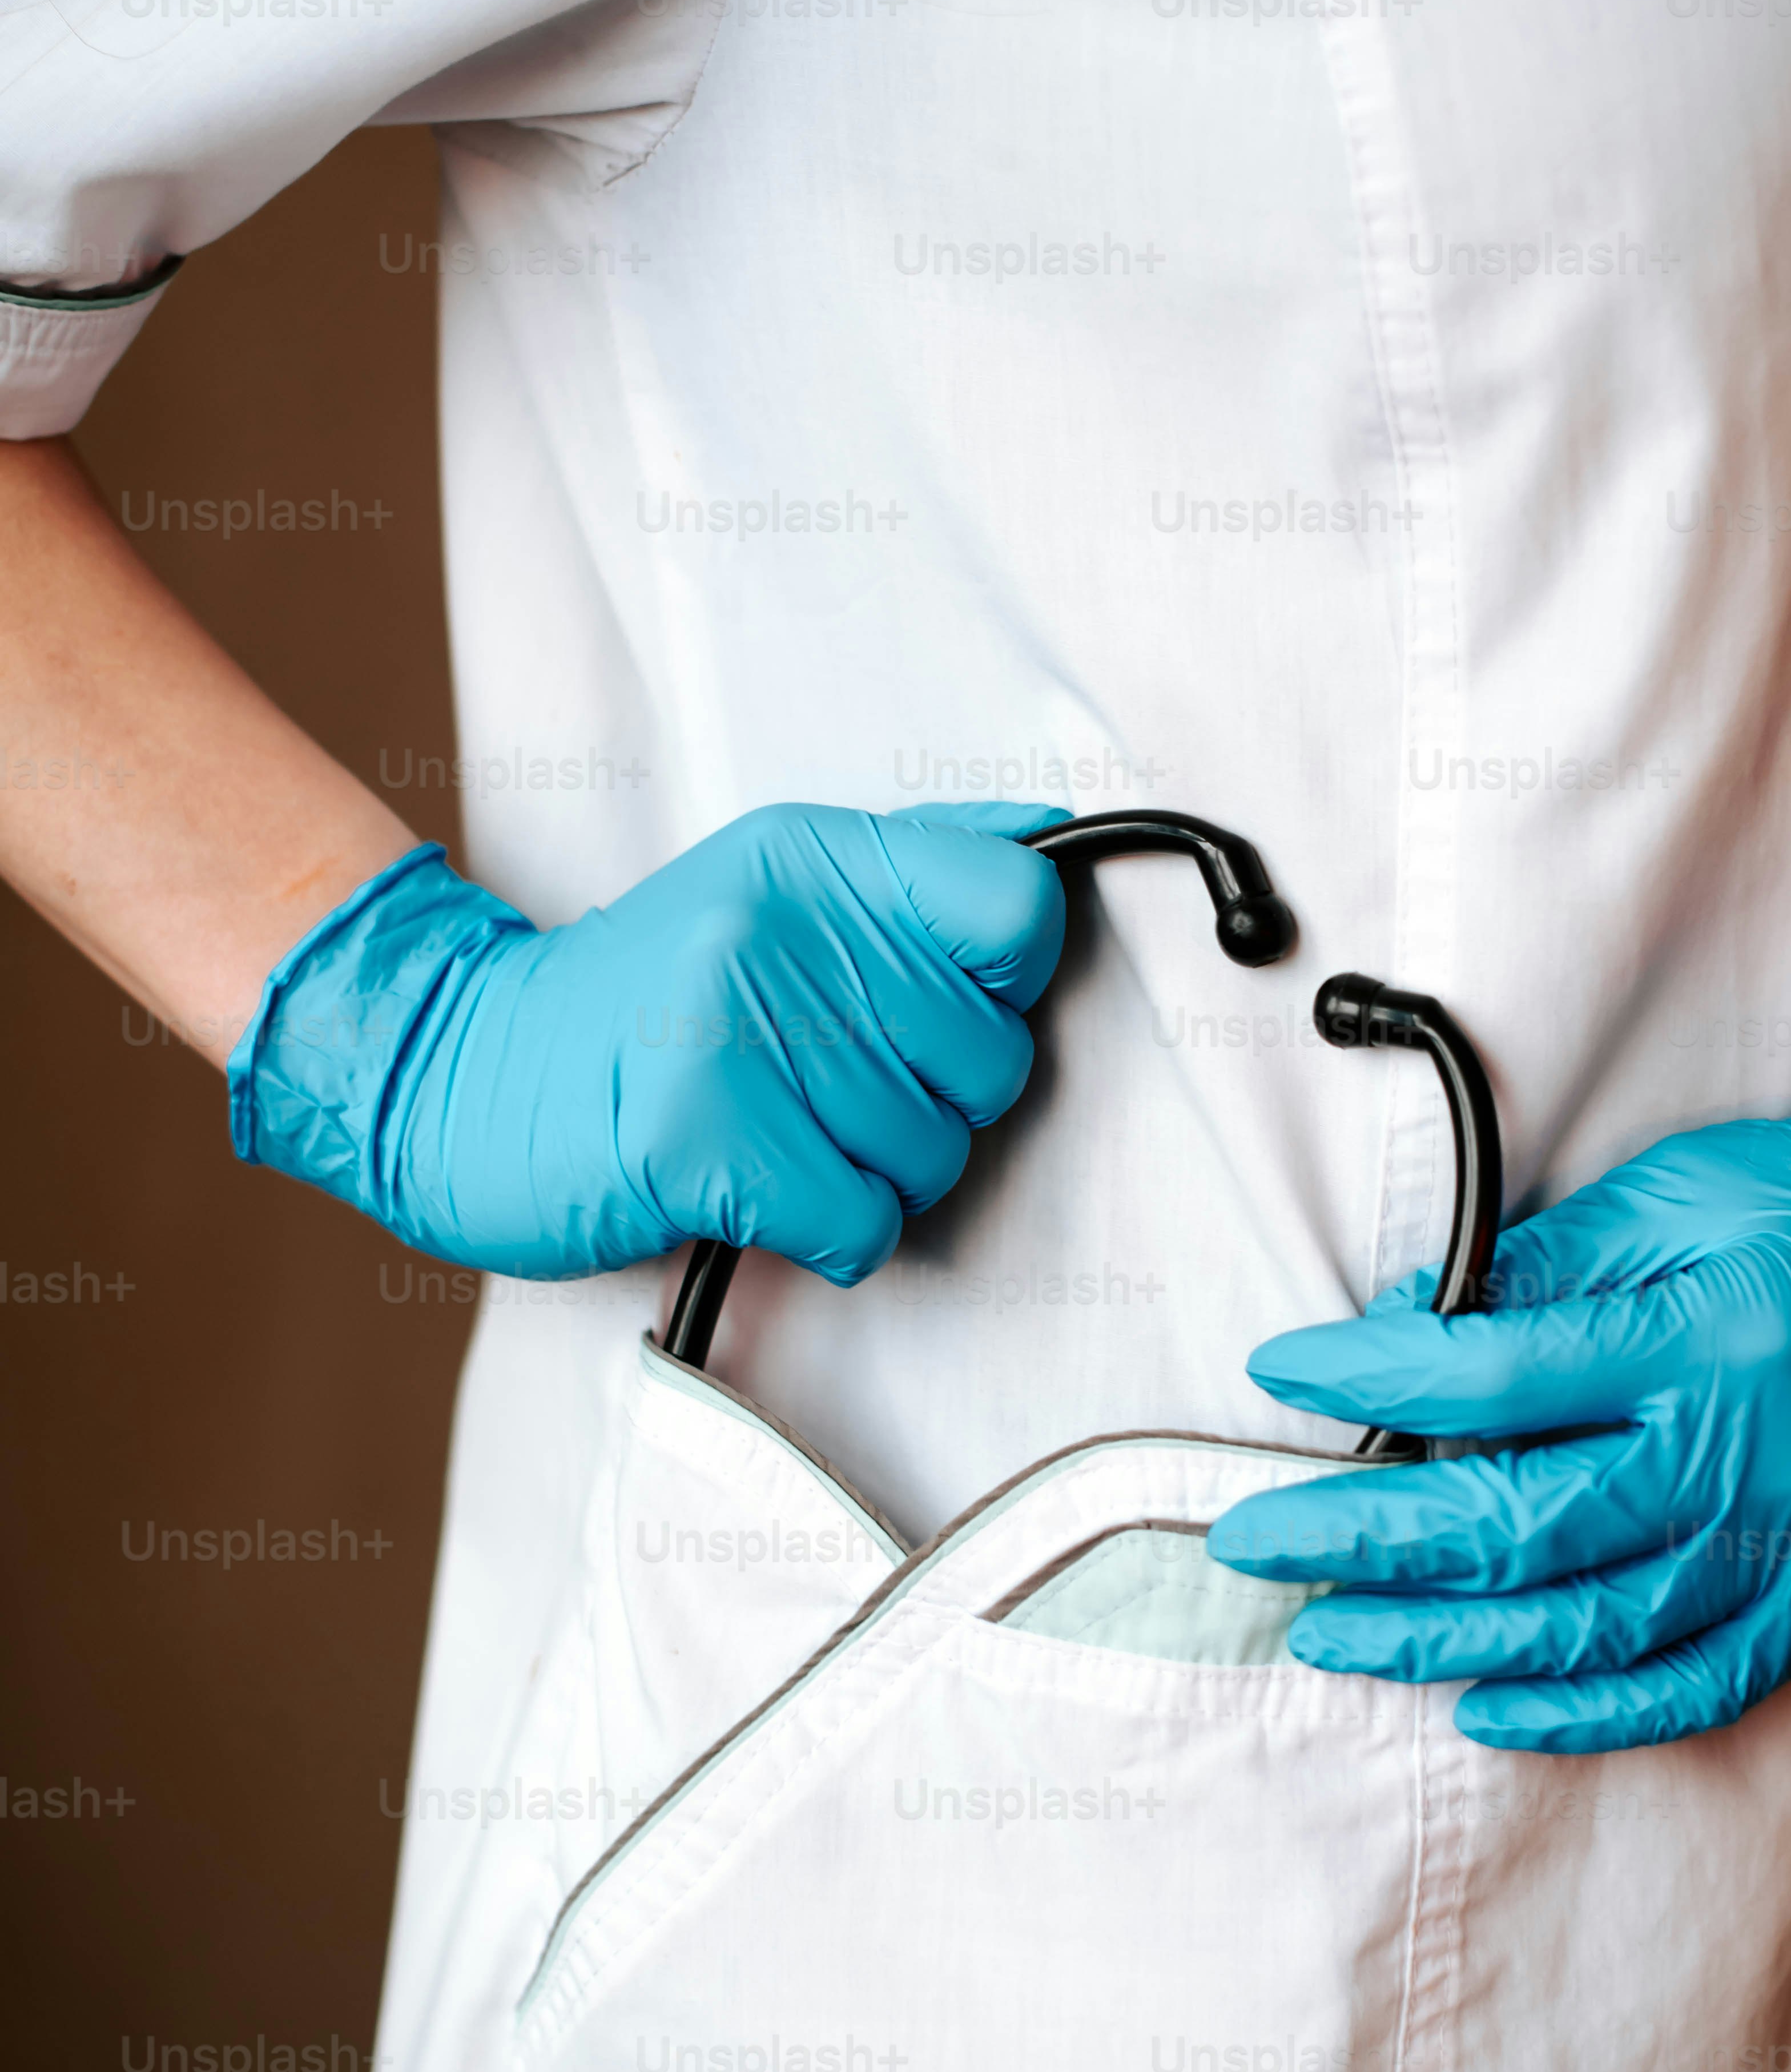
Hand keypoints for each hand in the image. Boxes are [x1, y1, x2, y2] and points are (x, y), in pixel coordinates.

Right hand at [227, 801, 1068, 1280]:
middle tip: (829, 1094)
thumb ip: (910, 869)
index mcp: (811, 857)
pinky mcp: (698, 1140)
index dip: (1006, 987)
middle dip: (932, 1108)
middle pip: (990, 1060)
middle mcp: (778, 928)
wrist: (458, 1074)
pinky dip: (827, 1237)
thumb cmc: (637, 1008)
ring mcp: (733, 1031)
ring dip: (873, 1178)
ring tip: (783, 1136)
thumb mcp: (768, 895)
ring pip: (932, 1156)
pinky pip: (862, 1226)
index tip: (935, 1010)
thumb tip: (1050, 834)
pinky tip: (760, 1193)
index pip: (1019, 909)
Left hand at [1208, 960, 1790, 1752]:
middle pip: (1519, 1522)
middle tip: (1254, 1540)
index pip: (1499, 1374)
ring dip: (1441, 1638)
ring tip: (1330, 1633)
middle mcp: (1752, 1459)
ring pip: (1586, 1626)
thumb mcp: (1680, 1193)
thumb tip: (1401, 1324)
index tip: (1282, 1373)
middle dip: (1363, 1538)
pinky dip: (1583, 1711)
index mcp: (1713, 1338)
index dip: (1374, 1376)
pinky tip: (1485, 1705)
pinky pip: (1689, 1687)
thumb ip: (1542, 1268)